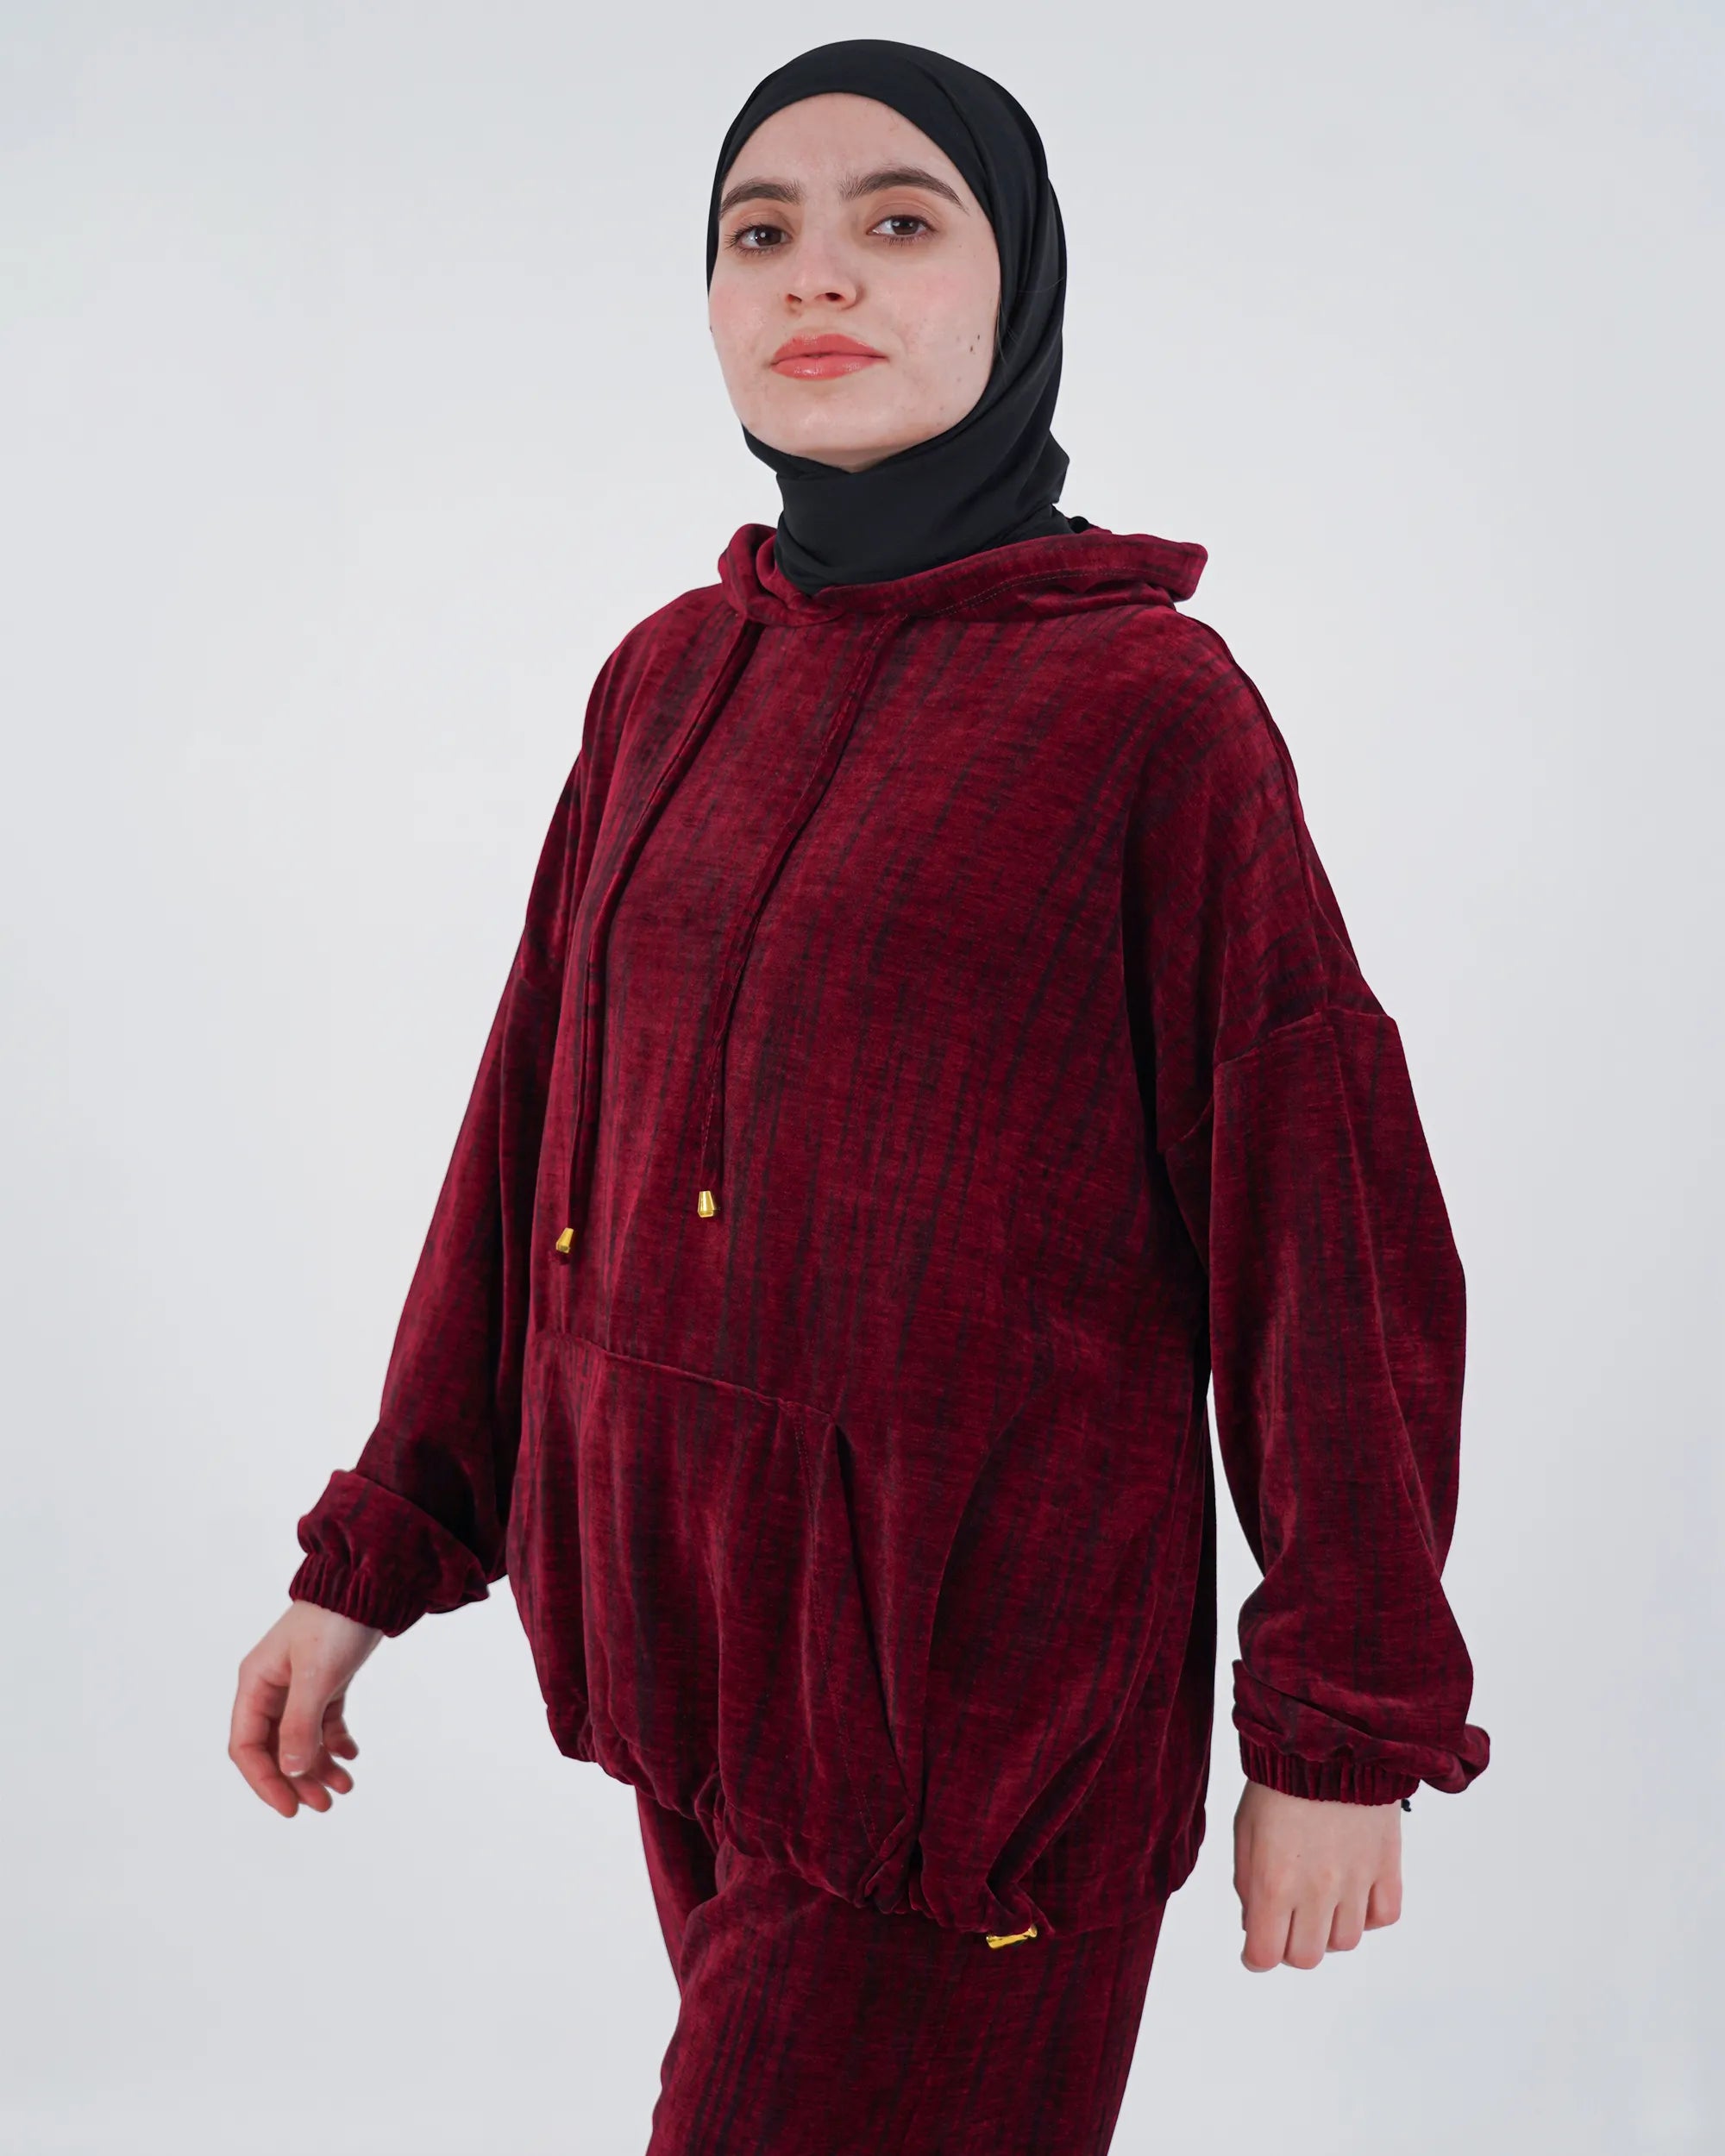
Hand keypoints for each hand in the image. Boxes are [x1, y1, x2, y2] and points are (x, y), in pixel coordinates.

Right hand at [229, 1601, 382, 1817]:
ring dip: (318, 1765)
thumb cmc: (335, 1621)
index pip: (247, 1746)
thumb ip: (300, 1725)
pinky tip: (351, 1756)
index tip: (289, 1808)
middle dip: (297, 1779)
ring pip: (301, 1739)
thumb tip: (290, 1771)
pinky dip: (335, 1742)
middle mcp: (272, 1687)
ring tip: (344, 1787)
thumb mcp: (316, 1675)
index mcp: (256, 1683)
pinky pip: (324, 1722)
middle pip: (276, 1747)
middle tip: (324, 1805)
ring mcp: (299, 1685)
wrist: (369, 1582)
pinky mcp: (326, 1681)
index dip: (264, 1781)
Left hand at [1232, 1779, 1402, 1970]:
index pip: (1266, 1955)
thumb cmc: (1277, 1782)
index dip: (1256, 1957)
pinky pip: (1384, 1916)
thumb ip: (1247, 1883)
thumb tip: (1254, 1926)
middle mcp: (1317, 1889)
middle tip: (1286, 1921)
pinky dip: (1368, 1914)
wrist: (1327, 1740)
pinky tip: (1353, 1892)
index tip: (1255, 1950)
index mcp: (1274, 1880)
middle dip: (1289, 1945)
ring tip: (1319, 1899)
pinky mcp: (1387, 1866)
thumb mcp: (1244, 1830)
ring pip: (1345, 1942)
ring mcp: (1356, 1880)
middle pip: (1306, 1956)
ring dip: (1328, 1929)